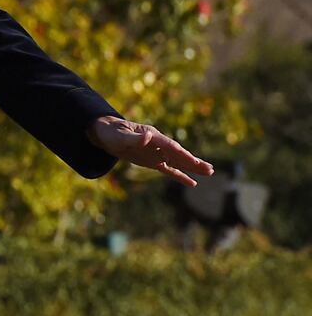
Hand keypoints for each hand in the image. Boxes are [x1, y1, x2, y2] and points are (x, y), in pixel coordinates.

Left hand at [86, 116, 213, 187]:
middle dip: (193, 162)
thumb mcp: (120, 136)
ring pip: (178, 162)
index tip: (193, 161)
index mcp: (152, 136)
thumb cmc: (112, 133)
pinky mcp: (152, 161)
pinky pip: (169, 169)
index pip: (170, 146)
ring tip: (209, 172)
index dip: (181, 154)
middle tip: (209, 169)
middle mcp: (158, 144)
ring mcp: (156, 153)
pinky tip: (192, 182)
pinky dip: (180, 176)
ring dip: (192, 167)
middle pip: (178, 154)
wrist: (106, 134)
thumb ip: (134, 137)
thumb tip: (148, 136)